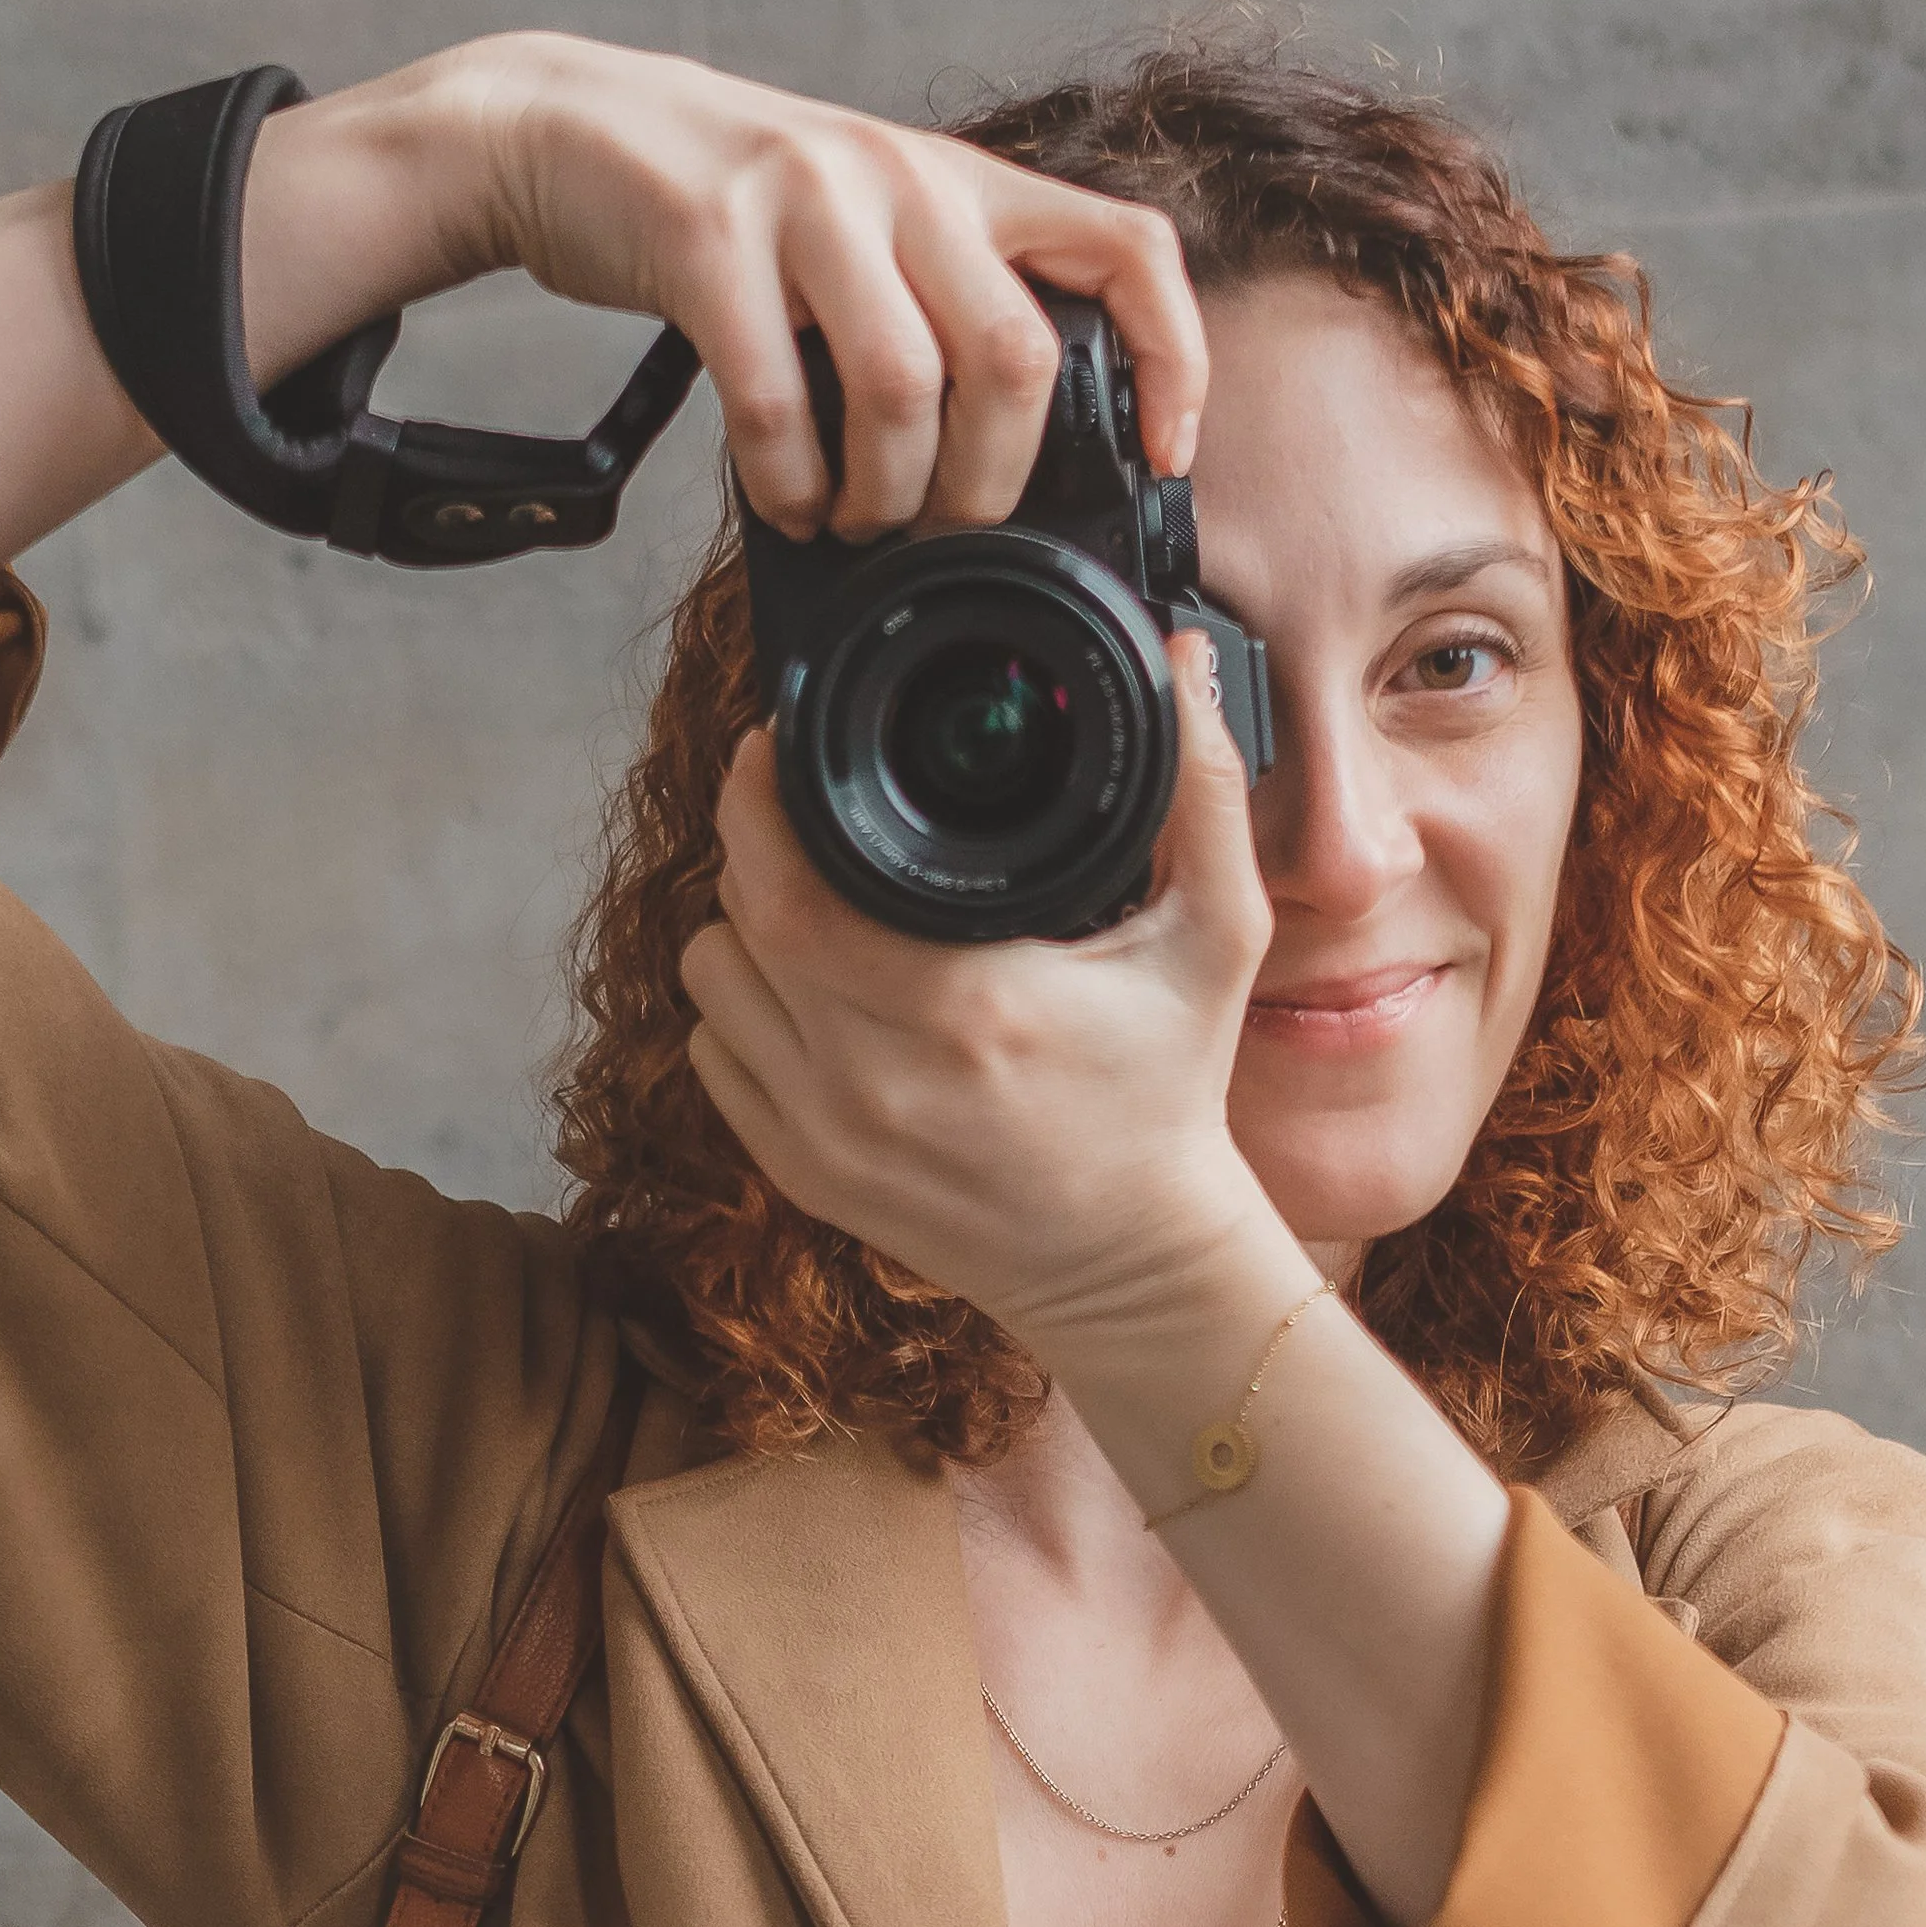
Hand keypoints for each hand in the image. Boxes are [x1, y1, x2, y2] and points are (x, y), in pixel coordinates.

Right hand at [437, 32, 1207, 541]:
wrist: (571, 126)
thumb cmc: (740, 210)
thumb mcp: (873, 227)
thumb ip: (946, 303)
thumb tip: (1009, 461)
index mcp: (965, 183)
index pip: (1129, 251)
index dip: (1172, 363)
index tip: (1163, 454)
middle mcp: (903, 178)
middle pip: (1015, 360)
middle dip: (990, 485)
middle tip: (946, 530)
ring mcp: (805, 201)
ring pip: (904, 392)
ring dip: (886, 496)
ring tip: (856, 519)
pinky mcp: (709, 240)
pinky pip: (776, 405)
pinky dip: (791, 487)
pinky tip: (789, 501)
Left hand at [677, 634, 1277, 1354]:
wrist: (1133, 1267)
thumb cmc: (1169, 1098)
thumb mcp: (1215, 939)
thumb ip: (1202, 793)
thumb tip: (1184, 659)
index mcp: (962, 1008)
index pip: (789, 891)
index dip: (758, 805)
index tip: (774, 750)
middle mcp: (873, 1080)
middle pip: (734, 926)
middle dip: (749, 849)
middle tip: (791, 809)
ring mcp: (825, 1137)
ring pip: (710, 986)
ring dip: (742, 930)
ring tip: (806, 903)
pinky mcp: (803, 1177)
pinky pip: (714, 1058)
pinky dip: (740, 1010)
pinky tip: (804, 990)